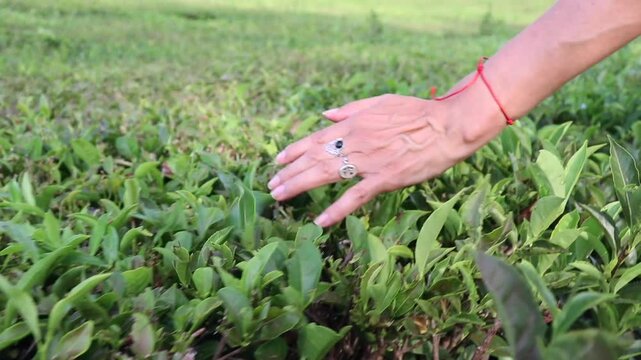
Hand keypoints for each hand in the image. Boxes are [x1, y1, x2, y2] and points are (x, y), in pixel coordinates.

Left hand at [268, 93, 503, 226]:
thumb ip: (350, 110)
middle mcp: (355, 141)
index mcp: (354, 123)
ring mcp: (369, 161)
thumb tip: (325, 115)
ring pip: (326, 174)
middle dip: (289, 172)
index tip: (278, 161)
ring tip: (280, 196)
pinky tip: (320, 221)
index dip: (294, 151)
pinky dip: (336, 209)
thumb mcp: (381, 102)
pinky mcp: (385, 179)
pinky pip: (355, 196)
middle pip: (314, 158)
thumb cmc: (418, 112)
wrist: (448, 125)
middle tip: (271, 186)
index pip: (316, 138)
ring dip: (299, 185)